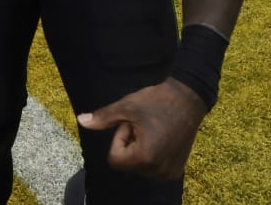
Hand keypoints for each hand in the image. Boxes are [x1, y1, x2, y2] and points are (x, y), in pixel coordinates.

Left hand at [76, 78, 207, 181]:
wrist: (189, 98)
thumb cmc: (157, 100)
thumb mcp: (126, 106)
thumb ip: (103, 118)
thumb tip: (81, 121)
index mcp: (145, 157)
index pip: (115, 160)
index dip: (119, 139)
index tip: (132, 124)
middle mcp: (158, 171)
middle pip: (127, 164)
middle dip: (130, 144)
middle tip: (143, 125)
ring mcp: (169, 173)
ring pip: (139, 167)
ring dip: (140, 150)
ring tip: (152, 130)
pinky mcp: (176, 171)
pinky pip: (153, 169)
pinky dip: (152, 156)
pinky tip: (161, 138)